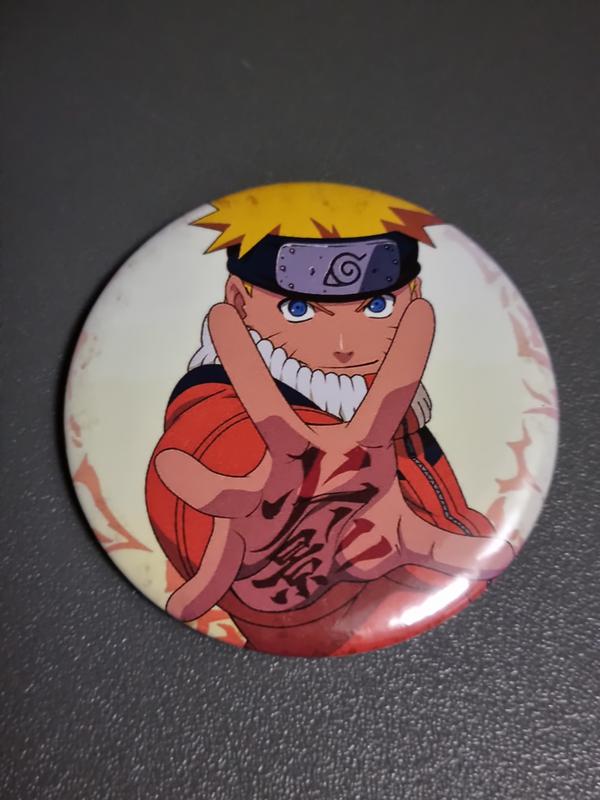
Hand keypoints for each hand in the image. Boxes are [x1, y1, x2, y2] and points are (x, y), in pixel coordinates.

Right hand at [156, 301, 512, 619]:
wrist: (308, 568)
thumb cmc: (353, 534)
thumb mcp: (401, 536)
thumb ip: (445, 545)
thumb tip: (496, 554)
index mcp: (351, 457)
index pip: (386, 401)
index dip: (407, 358)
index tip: (425, 309)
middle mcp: (301, 467)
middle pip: (271, 418)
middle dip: (247, 372)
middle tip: (219, 319)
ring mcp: (265, 502)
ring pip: (227, 491)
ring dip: (199, 484)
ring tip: (172, 469)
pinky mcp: (239, 542)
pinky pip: (217, 565)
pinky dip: (204, 585)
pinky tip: (186, 601)